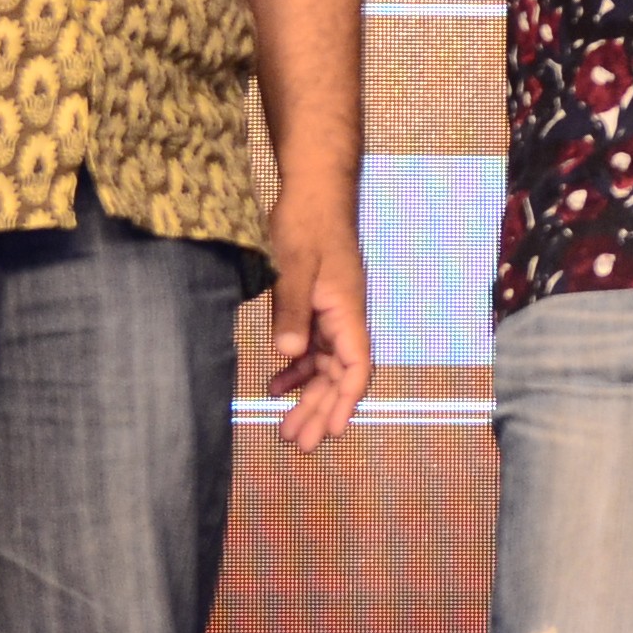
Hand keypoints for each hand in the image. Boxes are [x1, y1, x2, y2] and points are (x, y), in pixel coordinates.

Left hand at [260, 211, 375, 451]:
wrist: (313, 189)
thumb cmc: (308, 222)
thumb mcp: (296, 266)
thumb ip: (292, 311)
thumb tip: (287, 355)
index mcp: (347, 311)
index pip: (355, 366)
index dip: (345, 401)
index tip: (331, 431)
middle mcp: (343, 317)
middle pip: (338, 376)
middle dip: (320, 411)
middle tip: (298, 444)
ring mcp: (330, 313)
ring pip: (323, 367)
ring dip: (307, 397)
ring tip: (286, 428)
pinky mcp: (315, 306)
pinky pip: (310, 349)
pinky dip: (295, 370)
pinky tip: (276, 386)